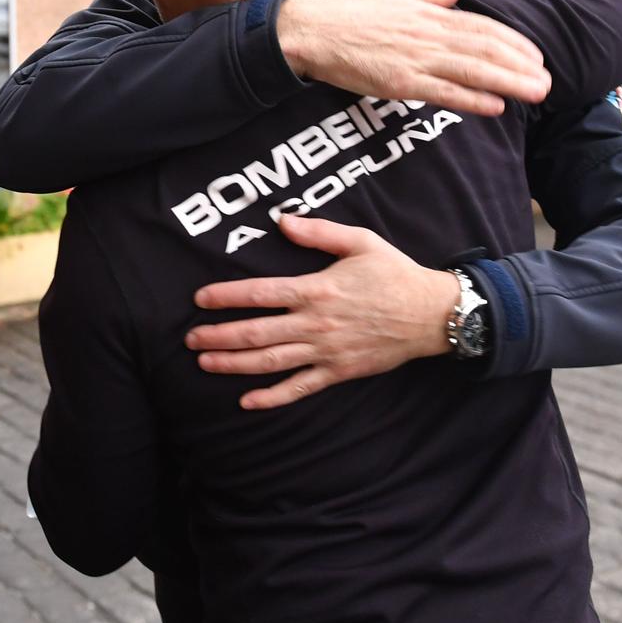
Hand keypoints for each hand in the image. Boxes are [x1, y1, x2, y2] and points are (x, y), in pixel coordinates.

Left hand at [185, 215, 458, 409]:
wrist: (431, 314)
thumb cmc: (394, 273)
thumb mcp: (360, 241)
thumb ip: (319, 231)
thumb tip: (282, 220)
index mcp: (317, 289)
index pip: (262, 293)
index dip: (227, 296)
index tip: (199, 299)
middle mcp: (317, 323)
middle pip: (257, 332)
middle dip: (219, 336)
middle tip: (190, 338)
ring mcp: (327, 351)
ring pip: (271, 362)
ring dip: (235, 364)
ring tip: (205, 363)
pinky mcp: (338, 372)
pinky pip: (300, 388)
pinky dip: (273, 398)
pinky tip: (247, 402)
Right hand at [276, 0, 549, 116]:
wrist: (312, 32)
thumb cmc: (349, 13)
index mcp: (429, 14)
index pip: (482, 27)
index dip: (513, 42)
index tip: (536, 55)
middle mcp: (428, 35)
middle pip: (485, 50)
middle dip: (520, 65)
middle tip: (549, 81)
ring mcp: (415, 59)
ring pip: (472, 71)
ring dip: (508, 82)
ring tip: (536, 93)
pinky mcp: (399, 83)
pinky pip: (443, 92)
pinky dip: (471, 100)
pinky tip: (495, 107)